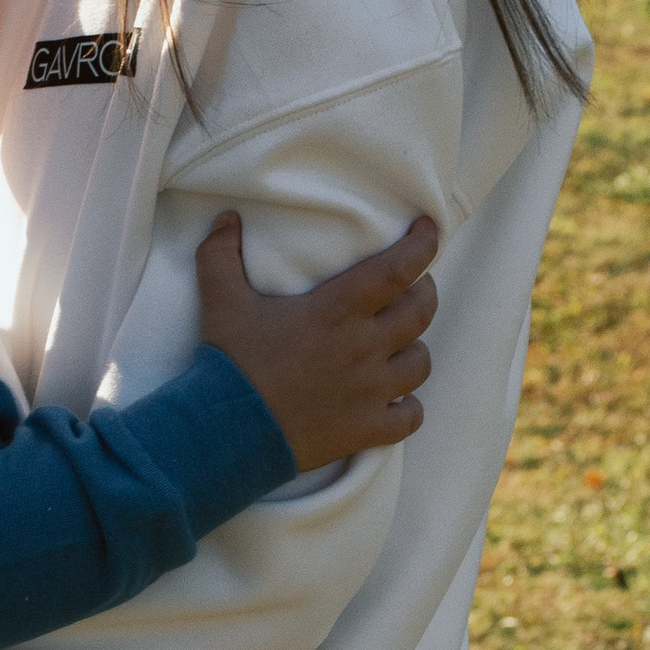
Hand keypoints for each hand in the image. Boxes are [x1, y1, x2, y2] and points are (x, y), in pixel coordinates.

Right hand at [194, 211, 437, 474]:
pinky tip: (398, 400)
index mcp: (336, 311)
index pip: (397, 270)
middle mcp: (363, 348)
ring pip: (420, 363)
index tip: (428, 230)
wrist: (227, 432)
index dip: (421, 246)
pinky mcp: (367, 429)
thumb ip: (222, 254)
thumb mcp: (221, 301)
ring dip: (415, 347)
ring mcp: (370, 392)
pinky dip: (409, 406)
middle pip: (420, 312)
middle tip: (416, 286)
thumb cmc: (231, 364)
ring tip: (403, 343)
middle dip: (424, 293)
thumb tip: (227, 217)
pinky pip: (410, 416)